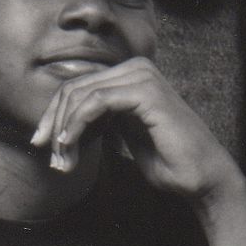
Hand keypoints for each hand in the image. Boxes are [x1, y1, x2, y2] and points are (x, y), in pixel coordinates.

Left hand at [30, 55, 240, 202]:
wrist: (201, 177)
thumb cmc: (167, 160)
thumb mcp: (125, 134)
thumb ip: (102, 119)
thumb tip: (61, 119)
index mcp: (133, 76)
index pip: (79, 85)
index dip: (54, 115)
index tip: (43, 145)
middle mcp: (138, 69)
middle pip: (75, 86)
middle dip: (54, 123)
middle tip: (51, 158)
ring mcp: (143, 77)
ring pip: (81, 93)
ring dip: (63, 130)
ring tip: (62, 160)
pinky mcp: (146, 92)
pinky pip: (96, 102)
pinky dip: (76, 125)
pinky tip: (70, 145)